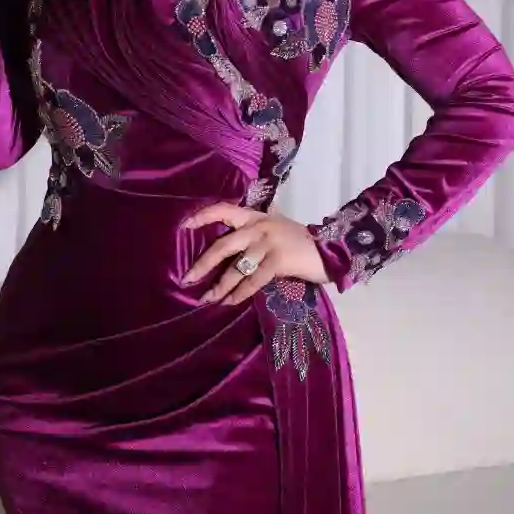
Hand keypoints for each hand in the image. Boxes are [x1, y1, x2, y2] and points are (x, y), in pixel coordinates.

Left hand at [181, 203, 330, 304]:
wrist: (331, 250)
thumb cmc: (300, 240)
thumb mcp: (276, 226)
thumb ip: (254, 230)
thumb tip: (227, 239)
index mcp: (256, 217)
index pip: (224, 210)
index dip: (203, 216)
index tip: (183, 226)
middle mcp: (259, 227)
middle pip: (224, 244)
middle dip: (203, 263)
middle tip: (187, 278)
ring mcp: (269, 243)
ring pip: (237, 267)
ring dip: (220, 285)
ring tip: (207, 298)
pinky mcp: (278, 261)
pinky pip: (253, 280)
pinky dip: (240, 293)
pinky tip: (230, 302)